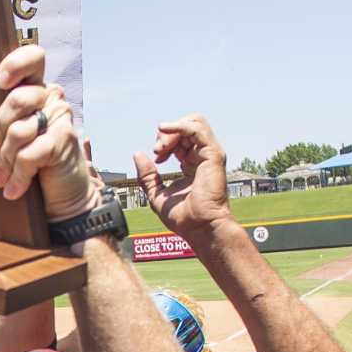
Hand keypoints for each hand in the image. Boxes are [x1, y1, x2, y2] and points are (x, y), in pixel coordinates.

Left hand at [0, 44, 90, 220]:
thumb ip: (1, 122)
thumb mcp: (10, 138)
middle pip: (16, 99)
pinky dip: (18, 175)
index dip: (16, 64)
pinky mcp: (66, 139)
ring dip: (5, 160)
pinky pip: (30, 154)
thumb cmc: (30, 162)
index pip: (33, 59)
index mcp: (35, 89)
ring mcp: (61, 116)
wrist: (61, 194)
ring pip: (19, 131)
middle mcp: (51, 96)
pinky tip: (12, 189)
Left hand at [134, 114, 233, 239]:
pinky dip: (179, 126)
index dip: (164, 143)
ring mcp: (210, 154)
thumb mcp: (156, 193)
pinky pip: (197, 129)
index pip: (180, 139)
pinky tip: (164, 130)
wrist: (199, 227)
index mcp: (192, 163)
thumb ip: (147, 175)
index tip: (156, 158)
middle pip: (186, 127)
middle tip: (158, 151)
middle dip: (167, 134)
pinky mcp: (213, 155)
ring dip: (172, 131)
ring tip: (161, 147)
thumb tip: (137, 155)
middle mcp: (202, 156)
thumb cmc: (183, 217)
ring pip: (193, 123)